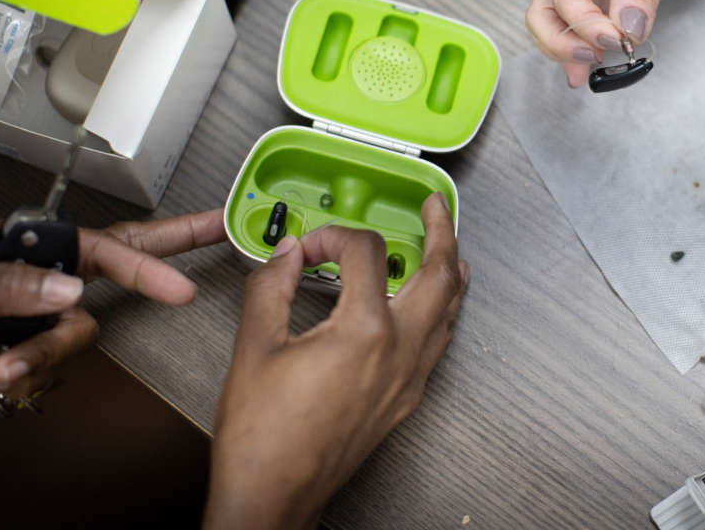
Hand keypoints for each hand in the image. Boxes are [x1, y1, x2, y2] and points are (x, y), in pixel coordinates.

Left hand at [0, 209, 223, 396]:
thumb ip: (8, 286)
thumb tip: (70, 290)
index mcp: (20, 244)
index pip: (101, 248)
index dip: (148, 264)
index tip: (182, 287)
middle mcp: (34, 274)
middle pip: (115, 260)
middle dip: (163, 253)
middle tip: (216, 228)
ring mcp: (28, 314)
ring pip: (75, 334)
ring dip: (39, 356)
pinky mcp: (18, 349)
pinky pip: (45, 365)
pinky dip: (21, 374)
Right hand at [205, 193, 468, 529]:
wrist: (273, 497)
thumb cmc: (263, 438)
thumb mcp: (254, 348)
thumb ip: (271, 287)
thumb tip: (287, 254)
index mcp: (364, 332)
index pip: (365, 254)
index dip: (333, 237)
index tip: (309, 247)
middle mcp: (400, 352)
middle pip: (442, 274)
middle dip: (442, 231)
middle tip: (434, 207)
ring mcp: (409, 377)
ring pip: (450, 309)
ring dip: (450, 270)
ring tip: (446, 245)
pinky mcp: (406, 398)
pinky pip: (439, 341)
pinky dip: (441, 309)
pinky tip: (431, 303)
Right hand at [525, 0, 704, 87]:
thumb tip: (625, 29)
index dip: (583, 23)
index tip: (614, 40)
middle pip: (547, 10)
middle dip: (562, 40)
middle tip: (591, 60)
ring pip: (565, 23)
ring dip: (573, 50)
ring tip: (592, 73)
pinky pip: (597, 26)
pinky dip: (595, 48)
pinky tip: (601, 67)